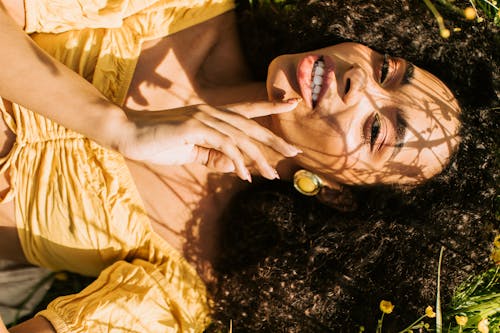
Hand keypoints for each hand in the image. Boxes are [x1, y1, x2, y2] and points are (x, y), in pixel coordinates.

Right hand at [119, 100, 300, 180]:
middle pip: (250, 124)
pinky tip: (245, 175)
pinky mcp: (193, 128)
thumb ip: (213, 157)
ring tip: (271, 174)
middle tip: (294, 151)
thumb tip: (237, 166)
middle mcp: (211, 112)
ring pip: (241, 137)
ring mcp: (202, 118)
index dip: (269, 105)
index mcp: (211, 115)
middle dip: (274, 138)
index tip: (291, 104)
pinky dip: (237, 161)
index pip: (246, 110)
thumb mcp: (191, 153)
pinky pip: (224, 145)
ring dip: (258, 158)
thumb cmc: (158, 142)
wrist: (127, 134)